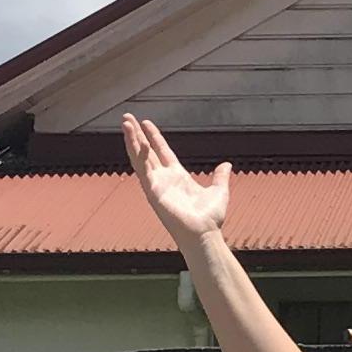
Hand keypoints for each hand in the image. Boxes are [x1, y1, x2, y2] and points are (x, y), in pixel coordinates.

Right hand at [122, 111, 230, 253]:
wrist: (205, 234)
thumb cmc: (210, 218)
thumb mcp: (219, 190)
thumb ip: (220, 177)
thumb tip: (226, 165)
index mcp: (177, 176)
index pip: (161, 151)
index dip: (153, 137)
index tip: (145, 123)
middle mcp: (163, 179)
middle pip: (146, 151)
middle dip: (136, 134)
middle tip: (126, 118)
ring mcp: (156, 185)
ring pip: (140, 158)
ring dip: (131, 141)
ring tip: (125, 123)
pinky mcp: (153, 192)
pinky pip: (143, 171)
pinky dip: (139, 157)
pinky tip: (136, 142)